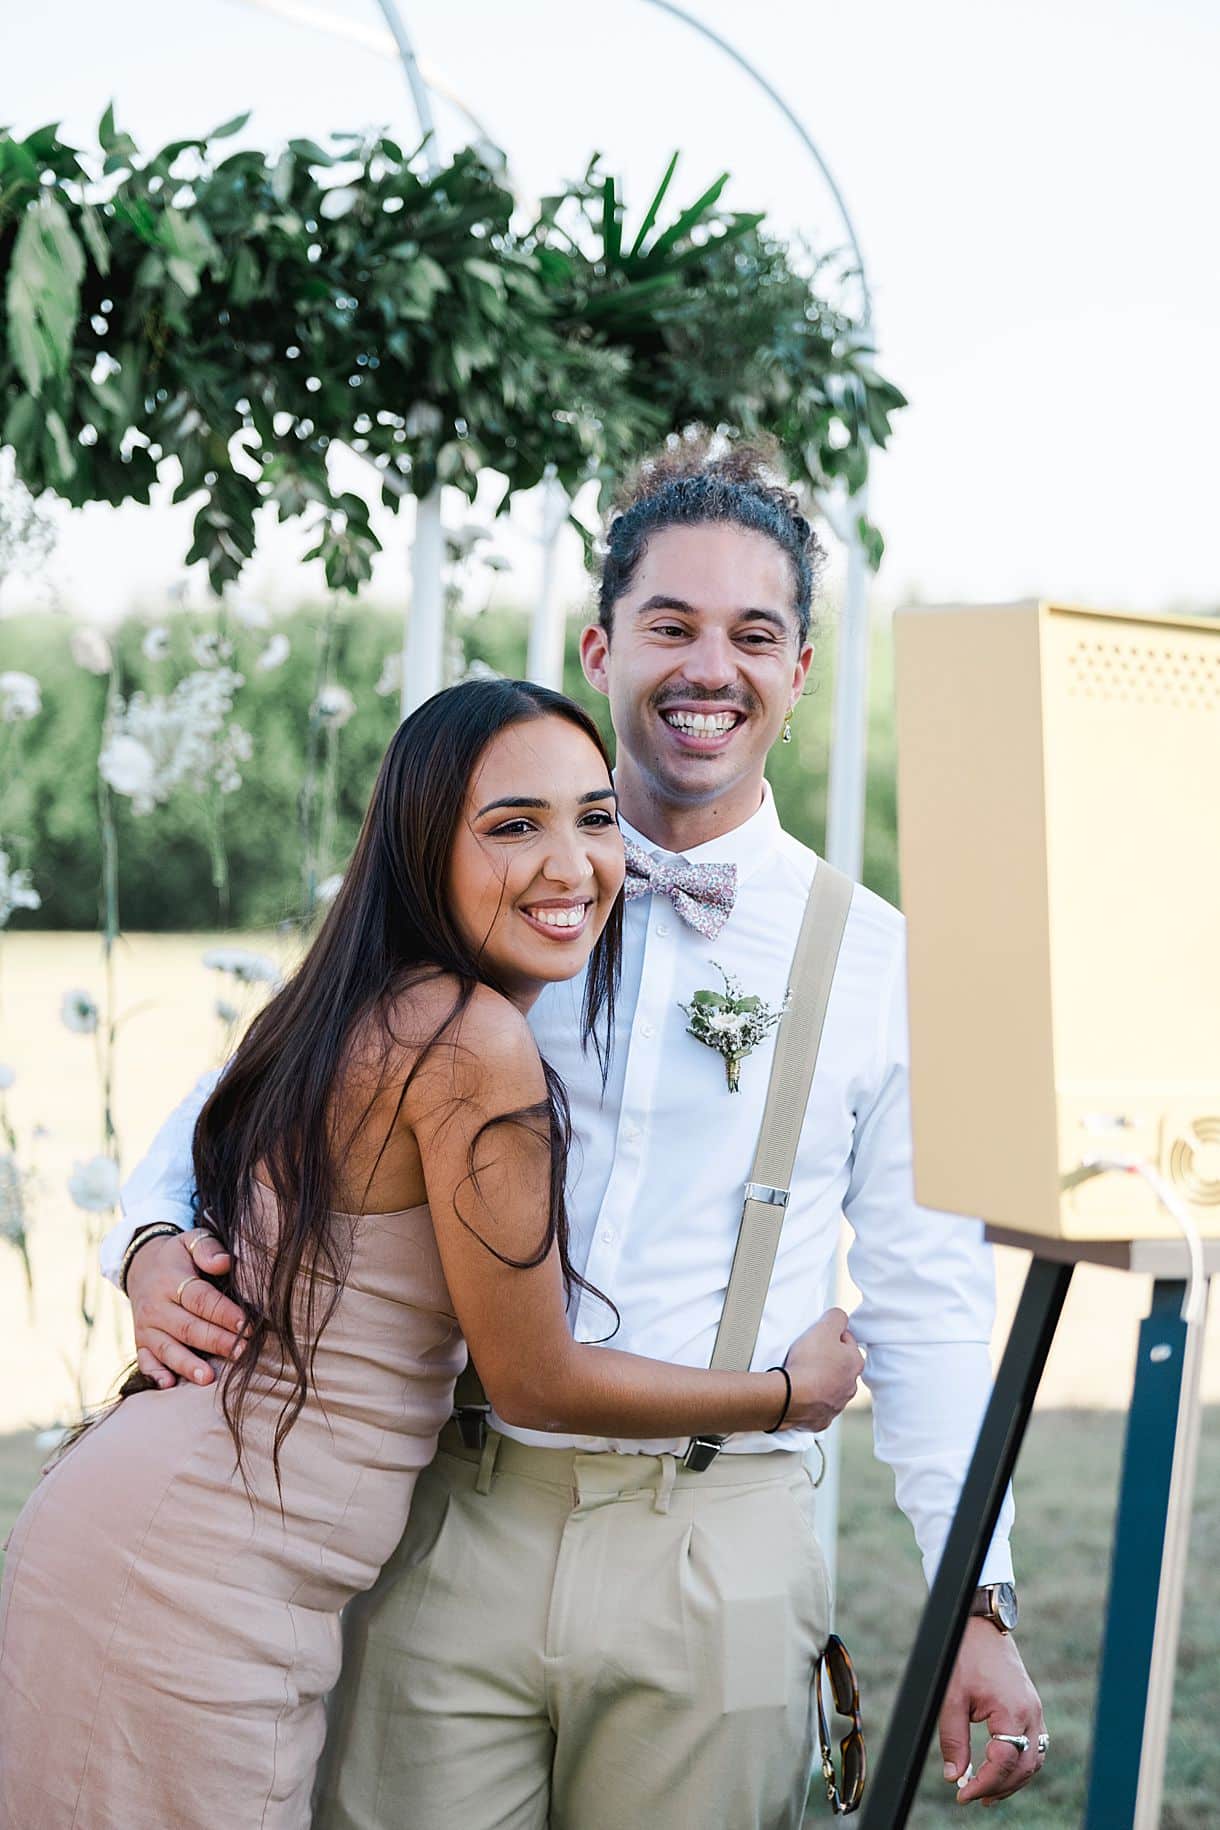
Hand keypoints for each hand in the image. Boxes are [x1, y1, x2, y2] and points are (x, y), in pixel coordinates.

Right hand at [125, 1230, 246, 1388]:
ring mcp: (146, 1326)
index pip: (200, 1299)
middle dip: (216, 1342)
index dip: (224, 1313)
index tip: (248, 1324)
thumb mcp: (191, 1241)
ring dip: (188, 1364)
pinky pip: (144, 1361)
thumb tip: (225, 1262)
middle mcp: (156, 1306)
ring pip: (167, 1348)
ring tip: (209, 1378)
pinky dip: (155, 1374)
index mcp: (171, 1280)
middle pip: (188, 1327)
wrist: (141, 1266)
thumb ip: (208, 1248)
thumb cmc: (178, 1256)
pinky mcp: (140, 1342)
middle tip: (242, 1352)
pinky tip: (169, 1385)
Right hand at [783, 1307, 864, 1432]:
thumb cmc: (808, 1362)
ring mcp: (837, 1404)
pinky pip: (817, 1406)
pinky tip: (799, 1393)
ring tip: (801, 1374)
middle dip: (827, 1359)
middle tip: (808, 1355)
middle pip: (839, 1365)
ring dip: (819, 1380)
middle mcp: (851, 1386)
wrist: (790, 1396)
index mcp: (855, 1362)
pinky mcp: (822, 1419)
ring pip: (830, 1386)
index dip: (830, 1335)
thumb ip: (837, 1317)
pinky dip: (810, 1400)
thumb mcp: (824, 1327)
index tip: (817, 1338)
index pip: (847, 1340)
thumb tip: (840, 1317)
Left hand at [940, 1619, 1045, 1804]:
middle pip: (1023, 1767)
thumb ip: (953, 1740)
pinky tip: (1001, 1770)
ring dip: (1012, 1780)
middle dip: (998, 1787)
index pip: (1004, 1762)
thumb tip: (954, 1776)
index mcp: (1013, 1711)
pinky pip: (1033, 1746)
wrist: (980, 1624)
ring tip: (987, 1793)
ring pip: (1033, 1760)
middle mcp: (1031, 1713)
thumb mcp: (951, 1698)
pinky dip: (1019, 1763)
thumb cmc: (964, 1656)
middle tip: (972, 1796)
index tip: (963, 1794)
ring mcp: (1035, 1710)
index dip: (984, 1784)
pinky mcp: (1032, 1707)